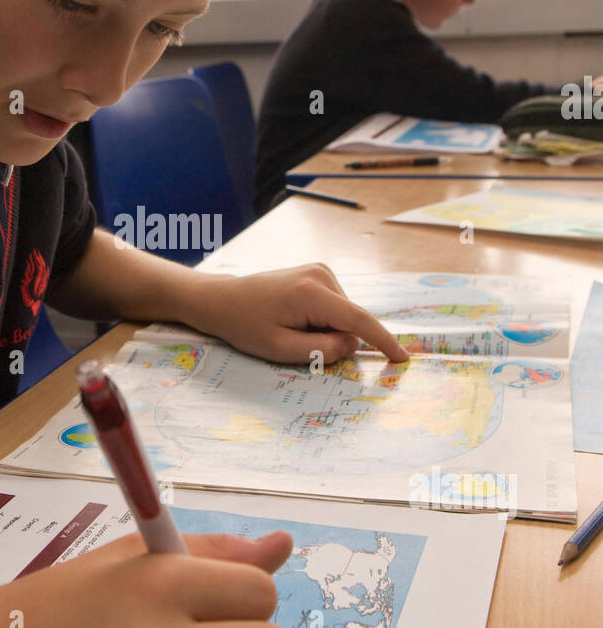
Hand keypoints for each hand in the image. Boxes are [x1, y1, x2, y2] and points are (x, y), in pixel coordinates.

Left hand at [184, 263, 408, 364]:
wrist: (225, 299)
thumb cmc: (247, 326)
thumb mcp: (280, 348)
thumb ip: (321, 350)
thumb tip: (353, 344)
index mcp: (311, 293)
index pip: (358, 320)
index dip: (383, 340)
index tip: (403, 357)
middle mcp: (321, 275)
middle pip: (350, 319)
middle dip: (336, 338)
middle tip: (297, 342)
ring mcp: (321, 270)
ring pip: (344, 314)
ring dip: (328, 329)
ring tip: (292, 327)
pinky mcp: (319, 273)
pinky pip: (336, 306)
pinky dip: (325, 319)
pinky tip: (297, 318)